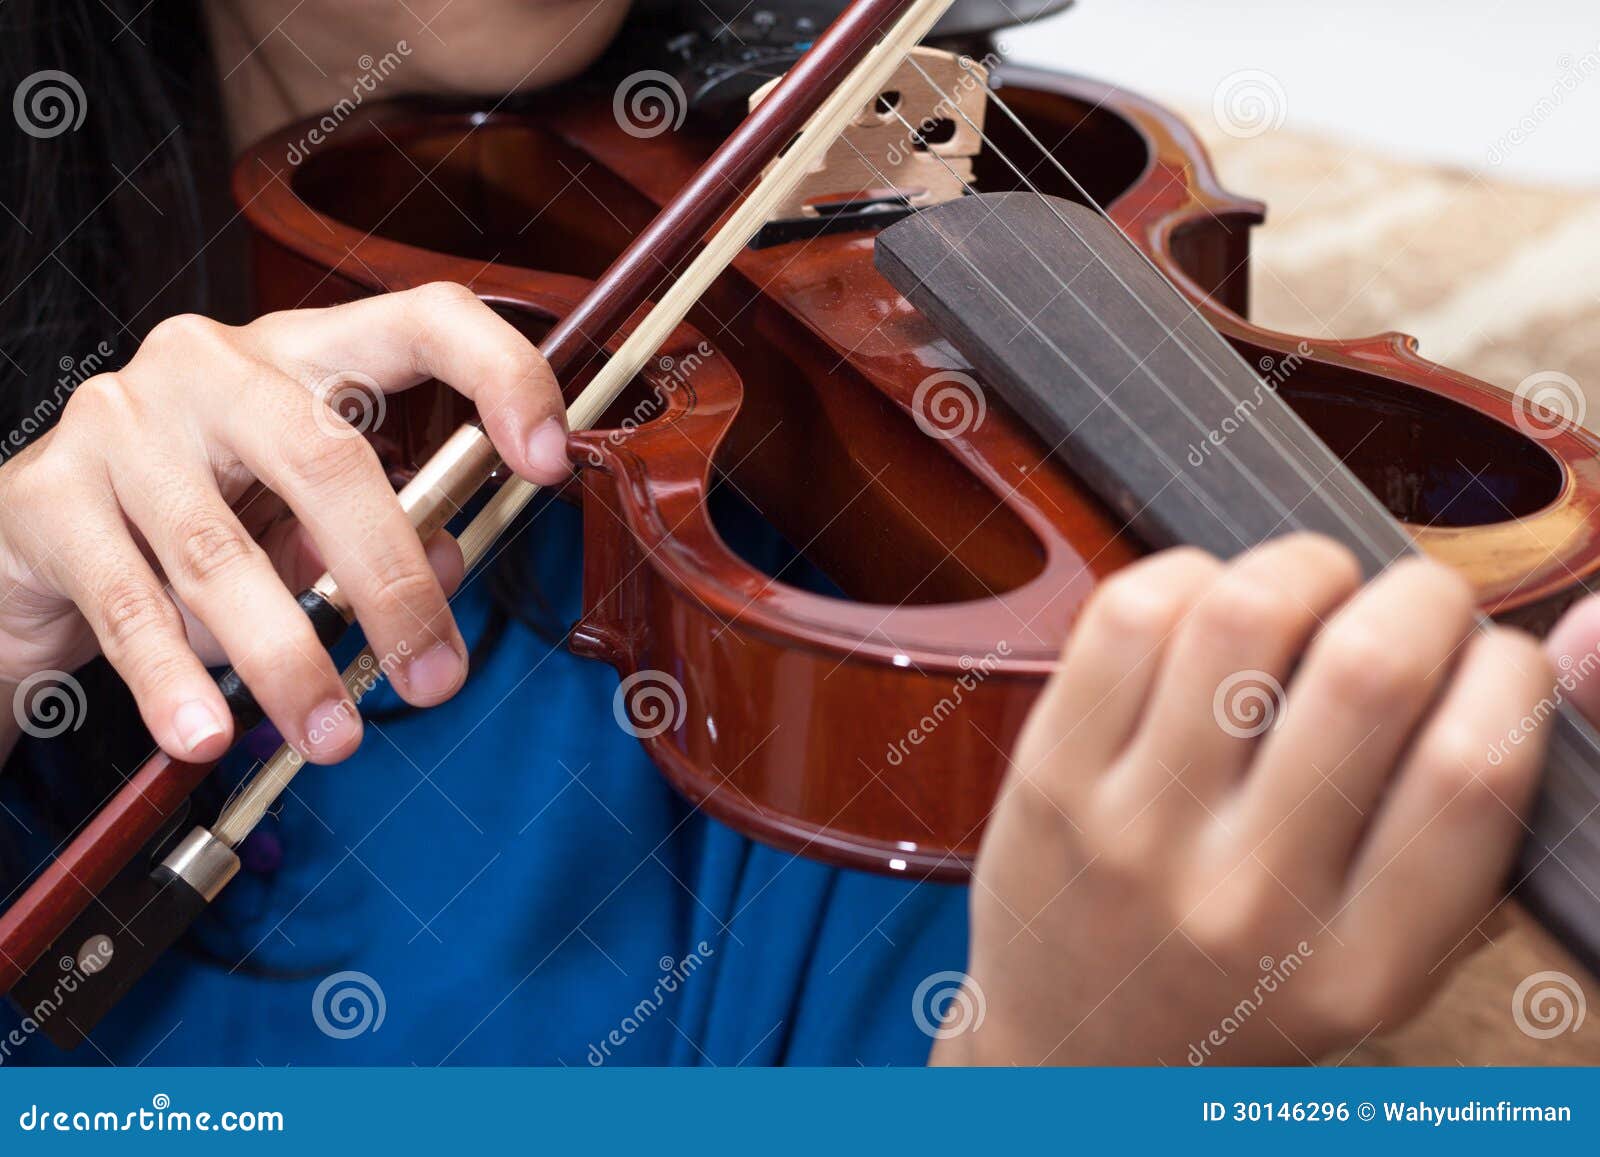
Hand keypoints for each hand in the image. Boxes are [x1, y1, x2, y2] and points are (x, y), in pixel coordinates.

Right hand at [0, 283, 567, 764]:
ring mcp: (122, 421)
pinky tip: (208, 732)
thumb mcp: (303, 517)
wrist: (31, 532)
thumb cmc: (197, 514)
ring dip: (291, 660)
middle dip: (393, 587)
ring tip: (333, 735)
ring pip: (225, 553)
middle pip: (329, 462)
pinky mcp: (48, 496)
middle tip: (436, 678)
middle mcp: (214, 366)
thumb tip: (448, 568)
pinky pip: (130, 604)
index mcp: (302, 355)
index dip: (500, 375)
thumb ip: (380, 534)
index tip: (550, 460)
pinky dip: (176, 680)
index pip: (421, 322)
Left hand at [936, 534, 1553, 1064]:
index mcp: (1358, 965)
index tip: (1498, 659)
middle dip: (1422, 595)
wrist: (1075, 1058)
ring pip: (1243, 615)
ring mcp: (1134, 829)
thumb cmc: (1244, 995)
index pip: (1471, 772)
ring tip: (1314, 590)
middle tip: (1417, 601)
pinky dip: (1192, 574)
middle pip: (1368, 671)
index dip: (1509, 674)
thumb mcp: (1379, 973)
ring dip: (1305, 567)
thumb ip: (1457, 852)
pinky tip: (1211, 607)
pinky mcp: (1050, 773)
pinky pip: (1131, 615)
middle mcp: (1245, 897)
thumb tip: (1533, 673)